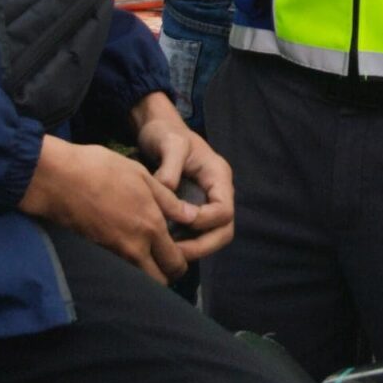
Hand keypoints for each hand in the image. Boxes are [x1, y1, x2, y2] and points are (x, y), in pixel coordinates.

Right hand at [18, 136, 197, 283]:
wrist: (57, 178)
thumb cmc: (100, 169)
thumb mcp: (142, 175)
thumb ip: (168, 201)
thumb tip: (191, 217)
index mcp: (150, 226)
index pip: (175, 263)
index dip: (182, 262)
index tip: (181, 253)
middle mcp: (134, 246)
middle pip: (159, 281)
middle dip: (167, 275)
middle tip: (166, 259)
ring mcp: (113, 252)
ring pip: (139, 277)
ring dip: (147, 272)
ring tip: (149, 252)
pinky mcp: (96, 250)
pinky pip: (121, 268)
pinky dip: (128, 264)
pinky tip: (129, 245)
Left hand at [134, 96, 235, 261]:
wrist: (158, 129)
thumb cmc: (166, 132)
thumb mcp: (169, 144)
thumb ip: (170, 169)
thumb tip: (169, 199)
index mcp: (219, 177)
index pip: (224, 210)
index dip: (204, 221)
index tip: (180, 219)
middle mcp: (218, 192)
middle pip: (224, 230)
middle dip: (203, 246)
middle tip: (175, 254)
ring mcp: (207, 202)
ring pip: (212, 236)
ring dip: (194, 249)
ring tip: (168, 253)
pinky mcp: (194, 209)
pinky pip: (197, 233)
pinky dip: (185, 243)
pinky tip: (164, 245)